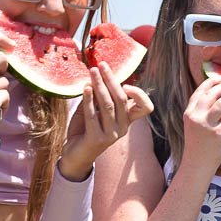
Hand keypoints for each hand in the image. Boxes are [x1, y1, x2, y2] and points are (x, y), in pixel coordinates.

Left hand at [59, 62, 153, 180]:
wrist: (75, 155)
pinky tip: (85, 88)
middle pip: (121, 99)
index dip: (139, 94)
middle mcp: (123, 128)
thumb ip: (97, 97)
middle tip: (101, 65)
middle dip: (111, 79)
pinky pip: (93, 115)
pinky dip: (89, 99)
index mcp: (127, 121)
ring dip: (99, 85)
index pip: (146, 107)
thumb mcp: (94, 110)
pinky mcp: (97, 139)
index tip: (125, 83)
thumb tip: (96, 76)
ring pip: (108, 105)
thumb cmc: (85, 130)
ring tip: (92, 72)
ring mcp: (111, 135)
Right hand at [180, 77, 220, 171]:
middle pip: (211, 95)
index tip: (220, 78)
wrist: (197, 163)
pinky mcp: (218, 134)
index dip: (211, 83)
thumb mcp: (194, 124)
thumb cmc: (197, 143)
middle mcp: (196, 118)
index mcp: (188, 113)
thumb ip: (201, 110)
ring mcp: (207, 126)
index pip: (199, 92)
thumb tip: (220, 95)